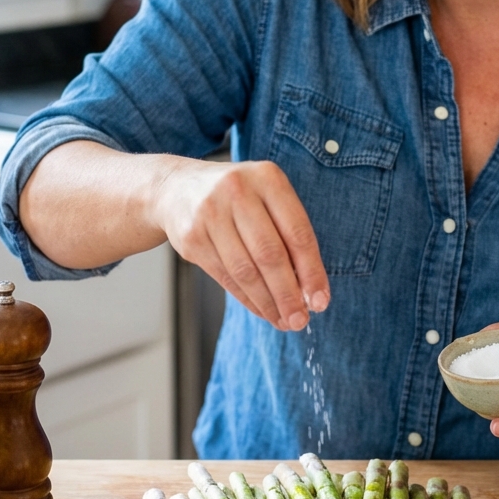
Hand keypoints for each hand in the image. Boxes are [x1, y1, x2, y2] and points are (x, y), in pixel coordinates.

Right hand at [153, 158, 329, 331]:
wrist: (177, 188)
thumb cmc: (238, 197)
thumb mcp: (267, 197)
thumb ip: (289, 234)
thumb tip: (310, 290)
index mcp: (267, 178)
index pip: (297, 233)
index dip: (312, 271)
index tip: (321, 300)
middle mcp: (237, 191)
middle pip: (270, 254)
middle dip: (289, 294)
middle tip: (301, 320)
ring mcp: (210, 213)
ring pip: (245, 270)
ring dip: (268, 302)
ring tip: (284, 321)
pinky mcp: (192, 237)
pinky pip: (225, 276)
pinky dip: (247, 299)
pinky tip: (262, 310)